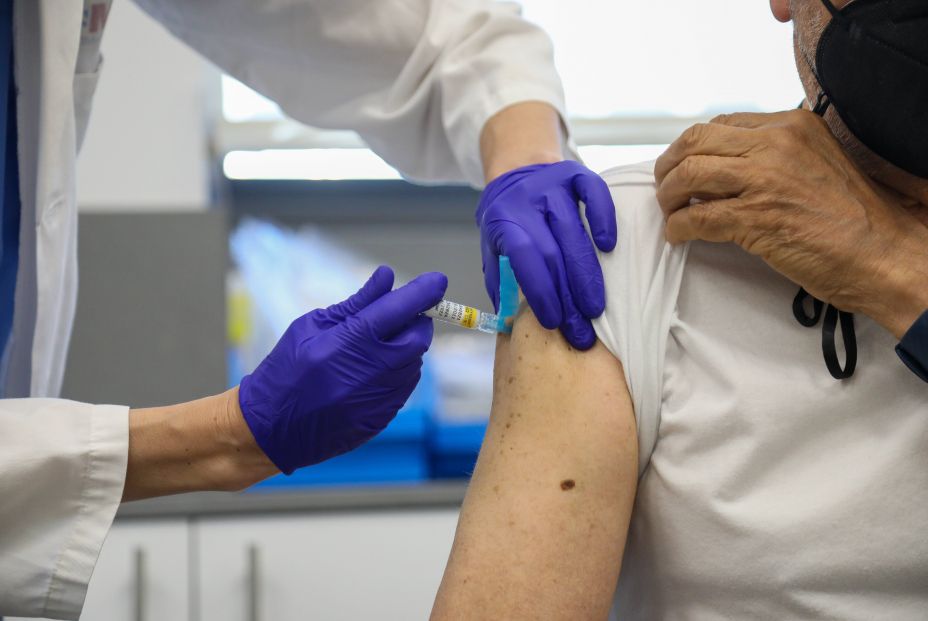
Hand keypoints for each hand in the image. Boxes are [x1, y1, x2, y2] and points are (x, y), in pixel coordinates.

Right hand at [238, 266, 446, 473]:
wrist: (269, 428)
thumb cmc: (286, 369)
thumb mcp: (312, 326)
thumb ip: (356, 304)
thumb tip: (387, 278)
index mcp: (349, 341)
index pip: (399, 309)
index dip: (423, 292)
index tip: (437, 280)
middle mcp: (369, 372)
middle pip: (418, 338)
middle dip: (417, 321)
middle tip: (404, 315)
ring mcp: (378, 399)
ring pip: (414, 364)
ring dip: (406, 349)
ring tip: (377, 348)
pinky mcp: (381, 419)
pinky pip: (403, 389)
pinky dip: (397, 374)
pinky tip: (372, 372)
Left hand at [477, 161, 616, 349]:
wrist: (516, 177)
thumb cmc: (509, 225)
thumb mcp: (493, 251)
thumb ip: (500, 282)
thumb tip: (511, 324)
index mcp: (504, 221)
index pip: (524, 258)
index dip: (541, 290)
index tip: (554, 321)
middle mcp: (528, 200)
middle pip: (553, 252)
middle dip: (568, 296)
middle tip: (581, 330)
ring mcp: (554, 185)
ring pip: (574, 231)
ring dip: (588, 275)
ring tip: (596, 309)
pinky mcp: (577, 174)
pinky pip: (595, 193)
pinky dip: (604, 219)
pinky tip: (609, 247)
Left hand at [654, 109, 927, 337]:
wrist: (883, 254)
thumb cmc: (852, 218)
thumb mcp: (817, 162)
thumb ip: (776, 155)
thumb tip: (726, 165)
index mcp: (791, 126)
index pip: (721, 125)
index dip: (693, 148)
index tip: (684, 166)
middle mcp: (776, 144)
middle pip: (694, 141)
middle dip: (669, 166)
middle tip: (665, 188)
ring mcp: (764, 180)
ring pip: (688, 175)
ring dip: (668, 197)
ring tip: (669, 213)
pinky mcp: (755, 218)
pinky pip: (696, 217)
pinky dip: (678, 227)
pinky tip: (678, 236)